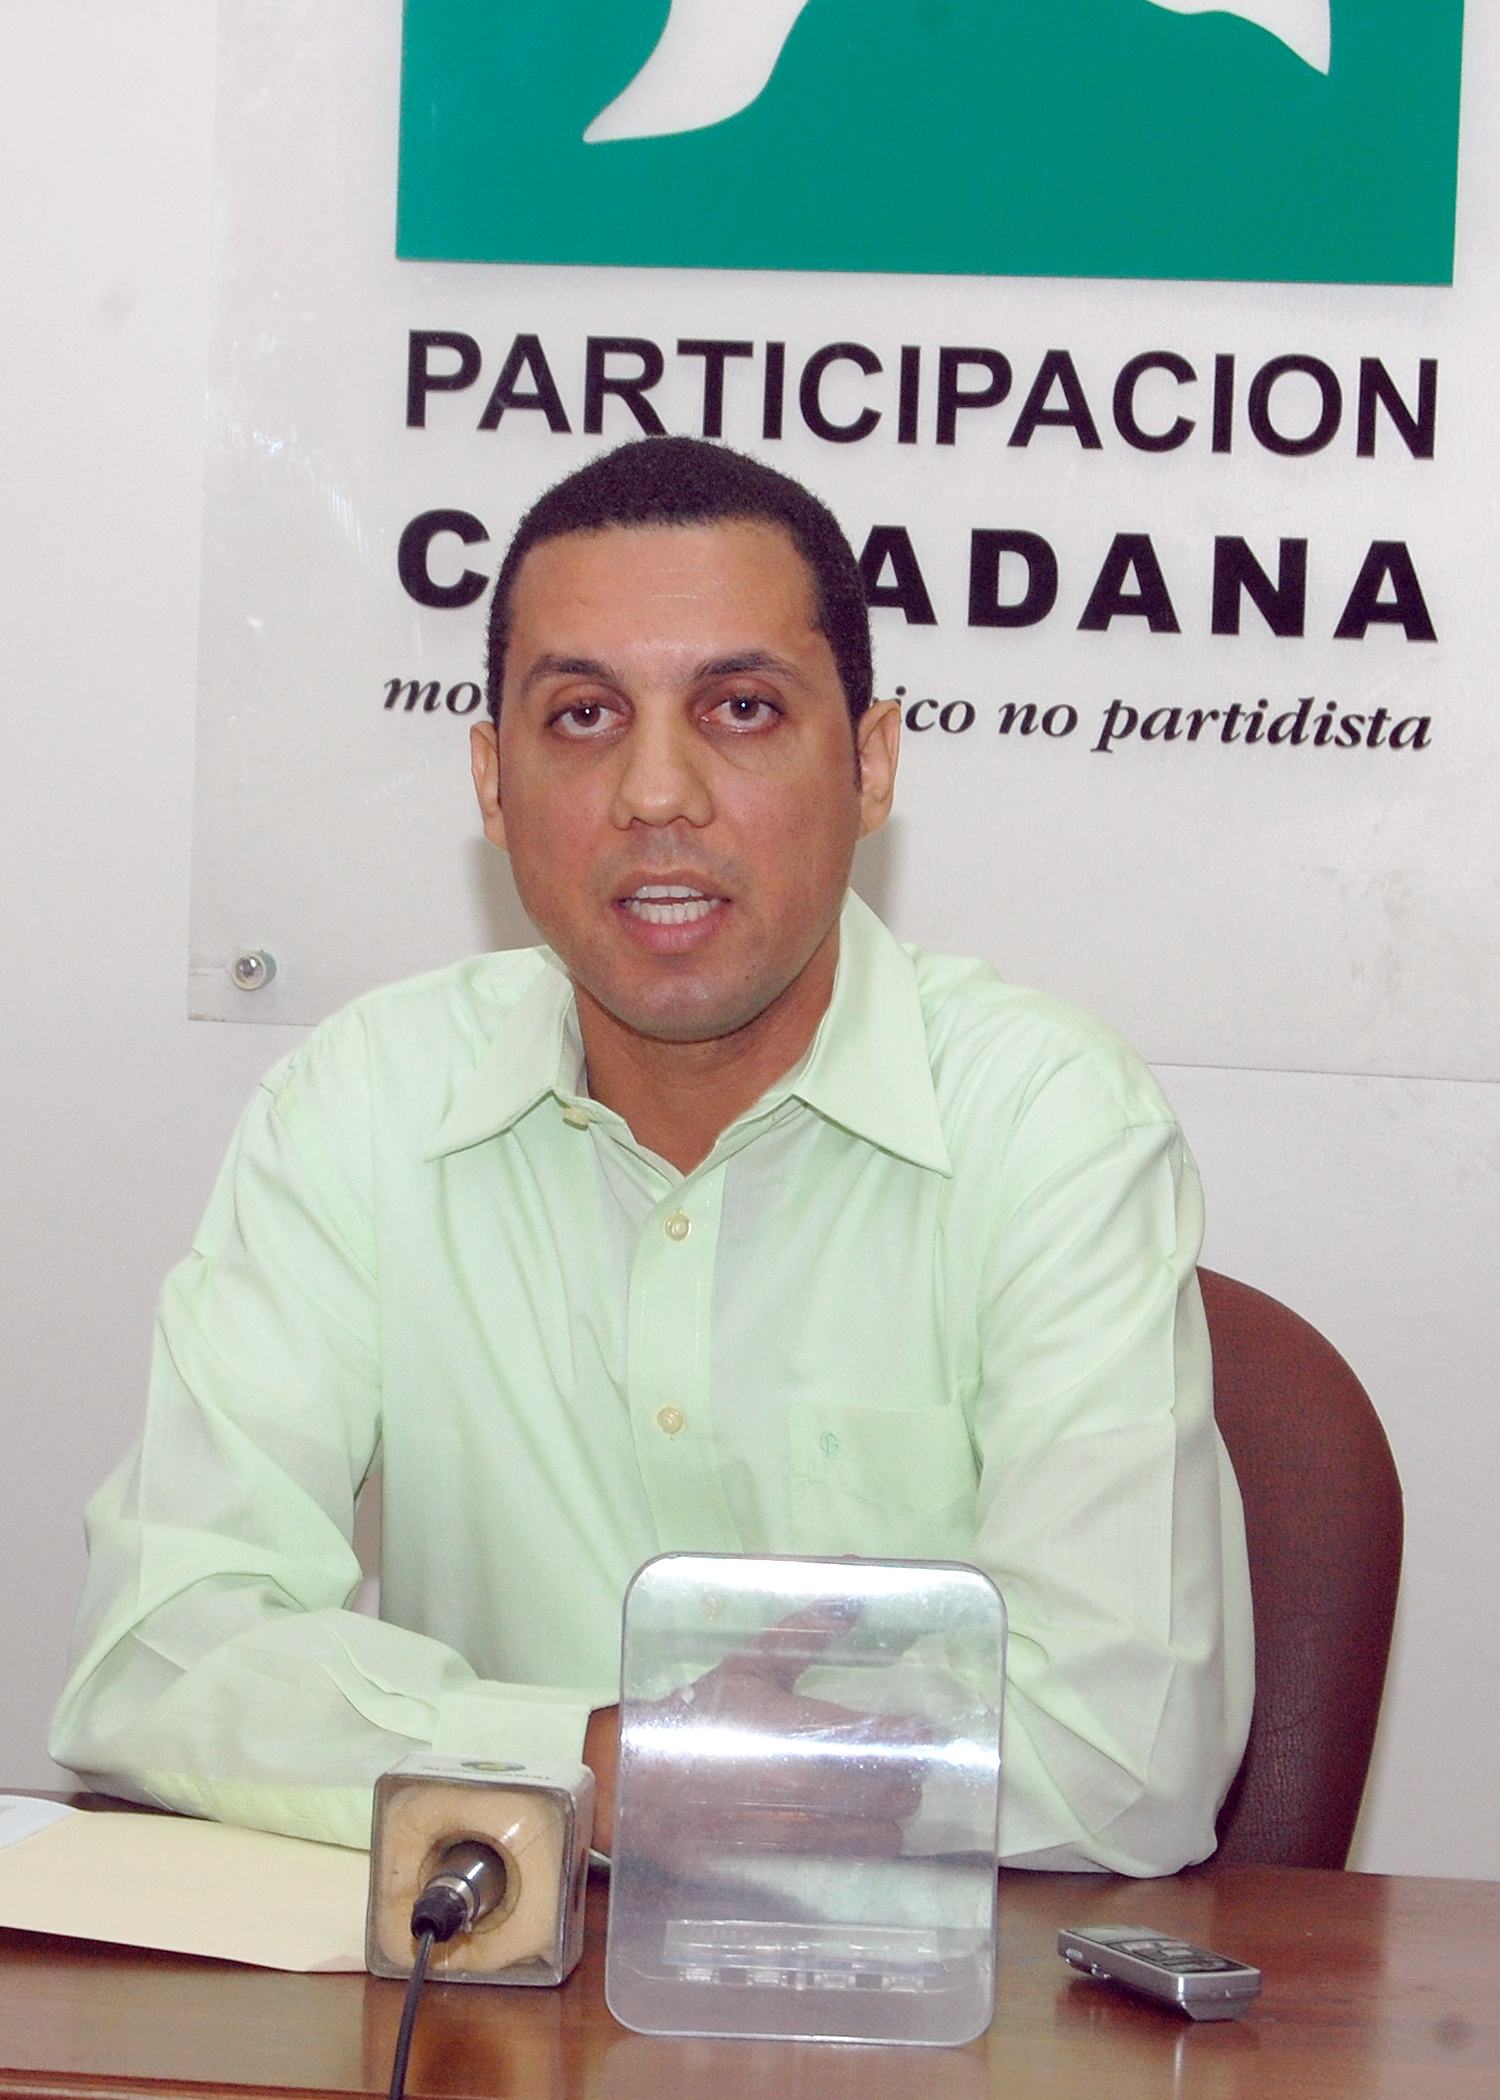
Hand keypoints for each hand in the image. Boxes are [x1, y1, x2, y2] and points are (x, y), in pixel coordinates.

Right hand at [589, 1598, 930, 1864]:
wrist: (634, 1779)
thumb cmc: (698, 1715)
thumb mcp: (747, 1663)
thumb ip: (804, 1629)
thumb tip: (854, 1583)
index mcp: (794, 1729)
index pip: (876, 1739)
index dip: (911, 1737)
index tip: (927, 1731)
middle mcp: (796, 1785)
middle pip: (882, 1794)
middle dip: (906, 1783)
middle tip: (915, 1770)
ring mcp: (785, 1832)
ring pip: (865, 1837)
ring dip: (889, 1823)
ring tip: (896, 1809)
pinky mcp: (770, 1865)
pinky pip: (832, 1867)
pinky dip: (856, 1856)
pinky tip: (865, 1845)